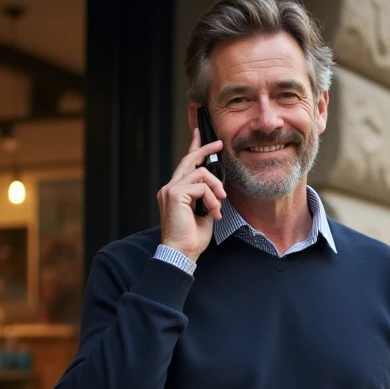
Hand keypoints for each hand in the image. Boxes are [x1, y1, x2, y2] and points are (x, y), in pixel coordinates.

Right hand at [156, 127, 226, 263]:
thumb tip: (217, 190)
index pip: (185, 165)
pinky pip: (201, 187)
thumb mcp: (204, 214)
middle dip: (205, 149)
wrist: (181, 253)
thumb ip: (207, 199)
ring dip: (215, 189)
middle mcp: (170, 188)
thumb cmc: (191, 239)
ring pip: (200, 174)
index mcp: (175, 192)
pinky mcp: (175, 194)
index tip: (200, 135)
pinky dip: (211, 199)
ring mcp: (170, 190)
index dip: (194, 148)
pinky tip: (213, 212)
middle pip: (189, 160)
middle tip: (220, 145)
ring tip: (219, 205)